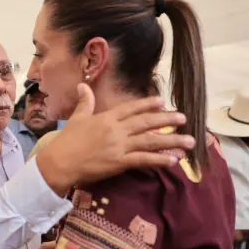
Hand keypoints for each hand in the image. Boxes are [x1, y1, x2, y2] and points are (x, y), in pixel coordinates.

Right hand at [37, 83, 194, 194]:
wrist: (59, 163)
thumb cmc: (66, 141)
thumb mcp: (76, 118)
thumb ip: (85, 102)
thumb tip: (82, 85)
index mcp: (106, 118)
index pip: (131, 108)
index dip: (148, 104)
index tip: (162, 101)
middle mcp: (116, 130)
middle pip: (146, 122)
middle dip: (167, 119)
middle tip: (184, 118)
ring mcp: (119, 146)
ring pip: (150, 141)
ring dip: (172, 140)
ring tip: (190, 141)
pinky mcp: (119, 163)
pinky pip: (143, 160)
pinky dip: (159, 160)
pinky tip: (173, 160)